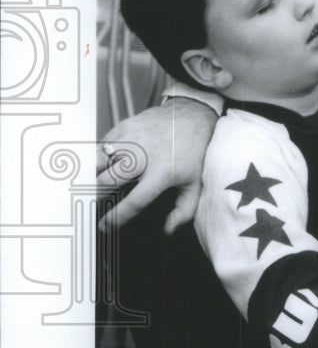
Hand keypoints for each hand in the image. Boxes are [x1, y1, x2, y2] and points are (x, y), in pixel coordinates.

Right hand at [97, 99, 216, 232]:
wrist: (192, 117)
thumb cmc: (193, 153)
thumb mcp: (195, 185)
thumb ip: (183, 212)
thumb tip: (167, 230)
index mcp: (162, 173)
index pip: (134, 201)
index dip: (116, 217)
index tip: (105, 226)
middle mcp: (143, 155)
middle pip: (107, 181)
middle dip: (96, 196)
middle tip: (93, 205)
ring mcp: (131, 139)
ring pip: (98, 162)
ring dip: (91, 176)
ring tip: (90, 187)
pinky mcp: (123, 127)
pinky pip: (101, 147)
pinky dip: (98, 159)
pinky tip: (101, 167)